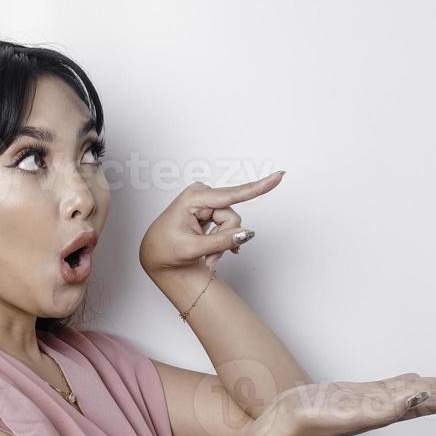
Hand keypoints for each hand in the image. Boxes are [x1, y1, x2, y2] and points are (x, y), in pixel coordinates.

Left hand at [139, 171, 284, 275]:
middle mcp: (202, 195)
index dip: (257, 188)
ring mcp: (207, 201)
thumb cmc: (166, 249)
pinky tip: (212, 252)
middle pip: (232, 218)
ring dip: (222, 244)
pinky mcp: (211, 209)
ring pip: (232, 225)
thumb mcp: (192, 250)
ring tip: (207, 258)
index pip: (231, 195)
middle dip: (225, 240)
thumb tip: (247, 234)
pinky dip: (221, 241)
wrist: (155, 254)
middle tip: (210, 259)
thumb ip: (221, 242)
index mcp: (194, 198)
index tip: (279, 176)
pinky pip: (227, 226)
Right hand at [261, 373, 435, 435]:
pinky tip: (415, 382)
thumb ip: (387, 406)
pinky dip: (411, 383)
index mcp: (390, 410)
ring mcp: (375, 399)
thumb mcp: (357, 413)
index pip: (433, 403)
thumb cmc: (318, 419)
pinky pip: (395, 386)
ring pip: (416, 390)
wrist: (290, 419)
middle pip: (430, 397)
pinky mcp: (361, 394)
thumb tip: (419, 397)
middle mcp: (387, 405)